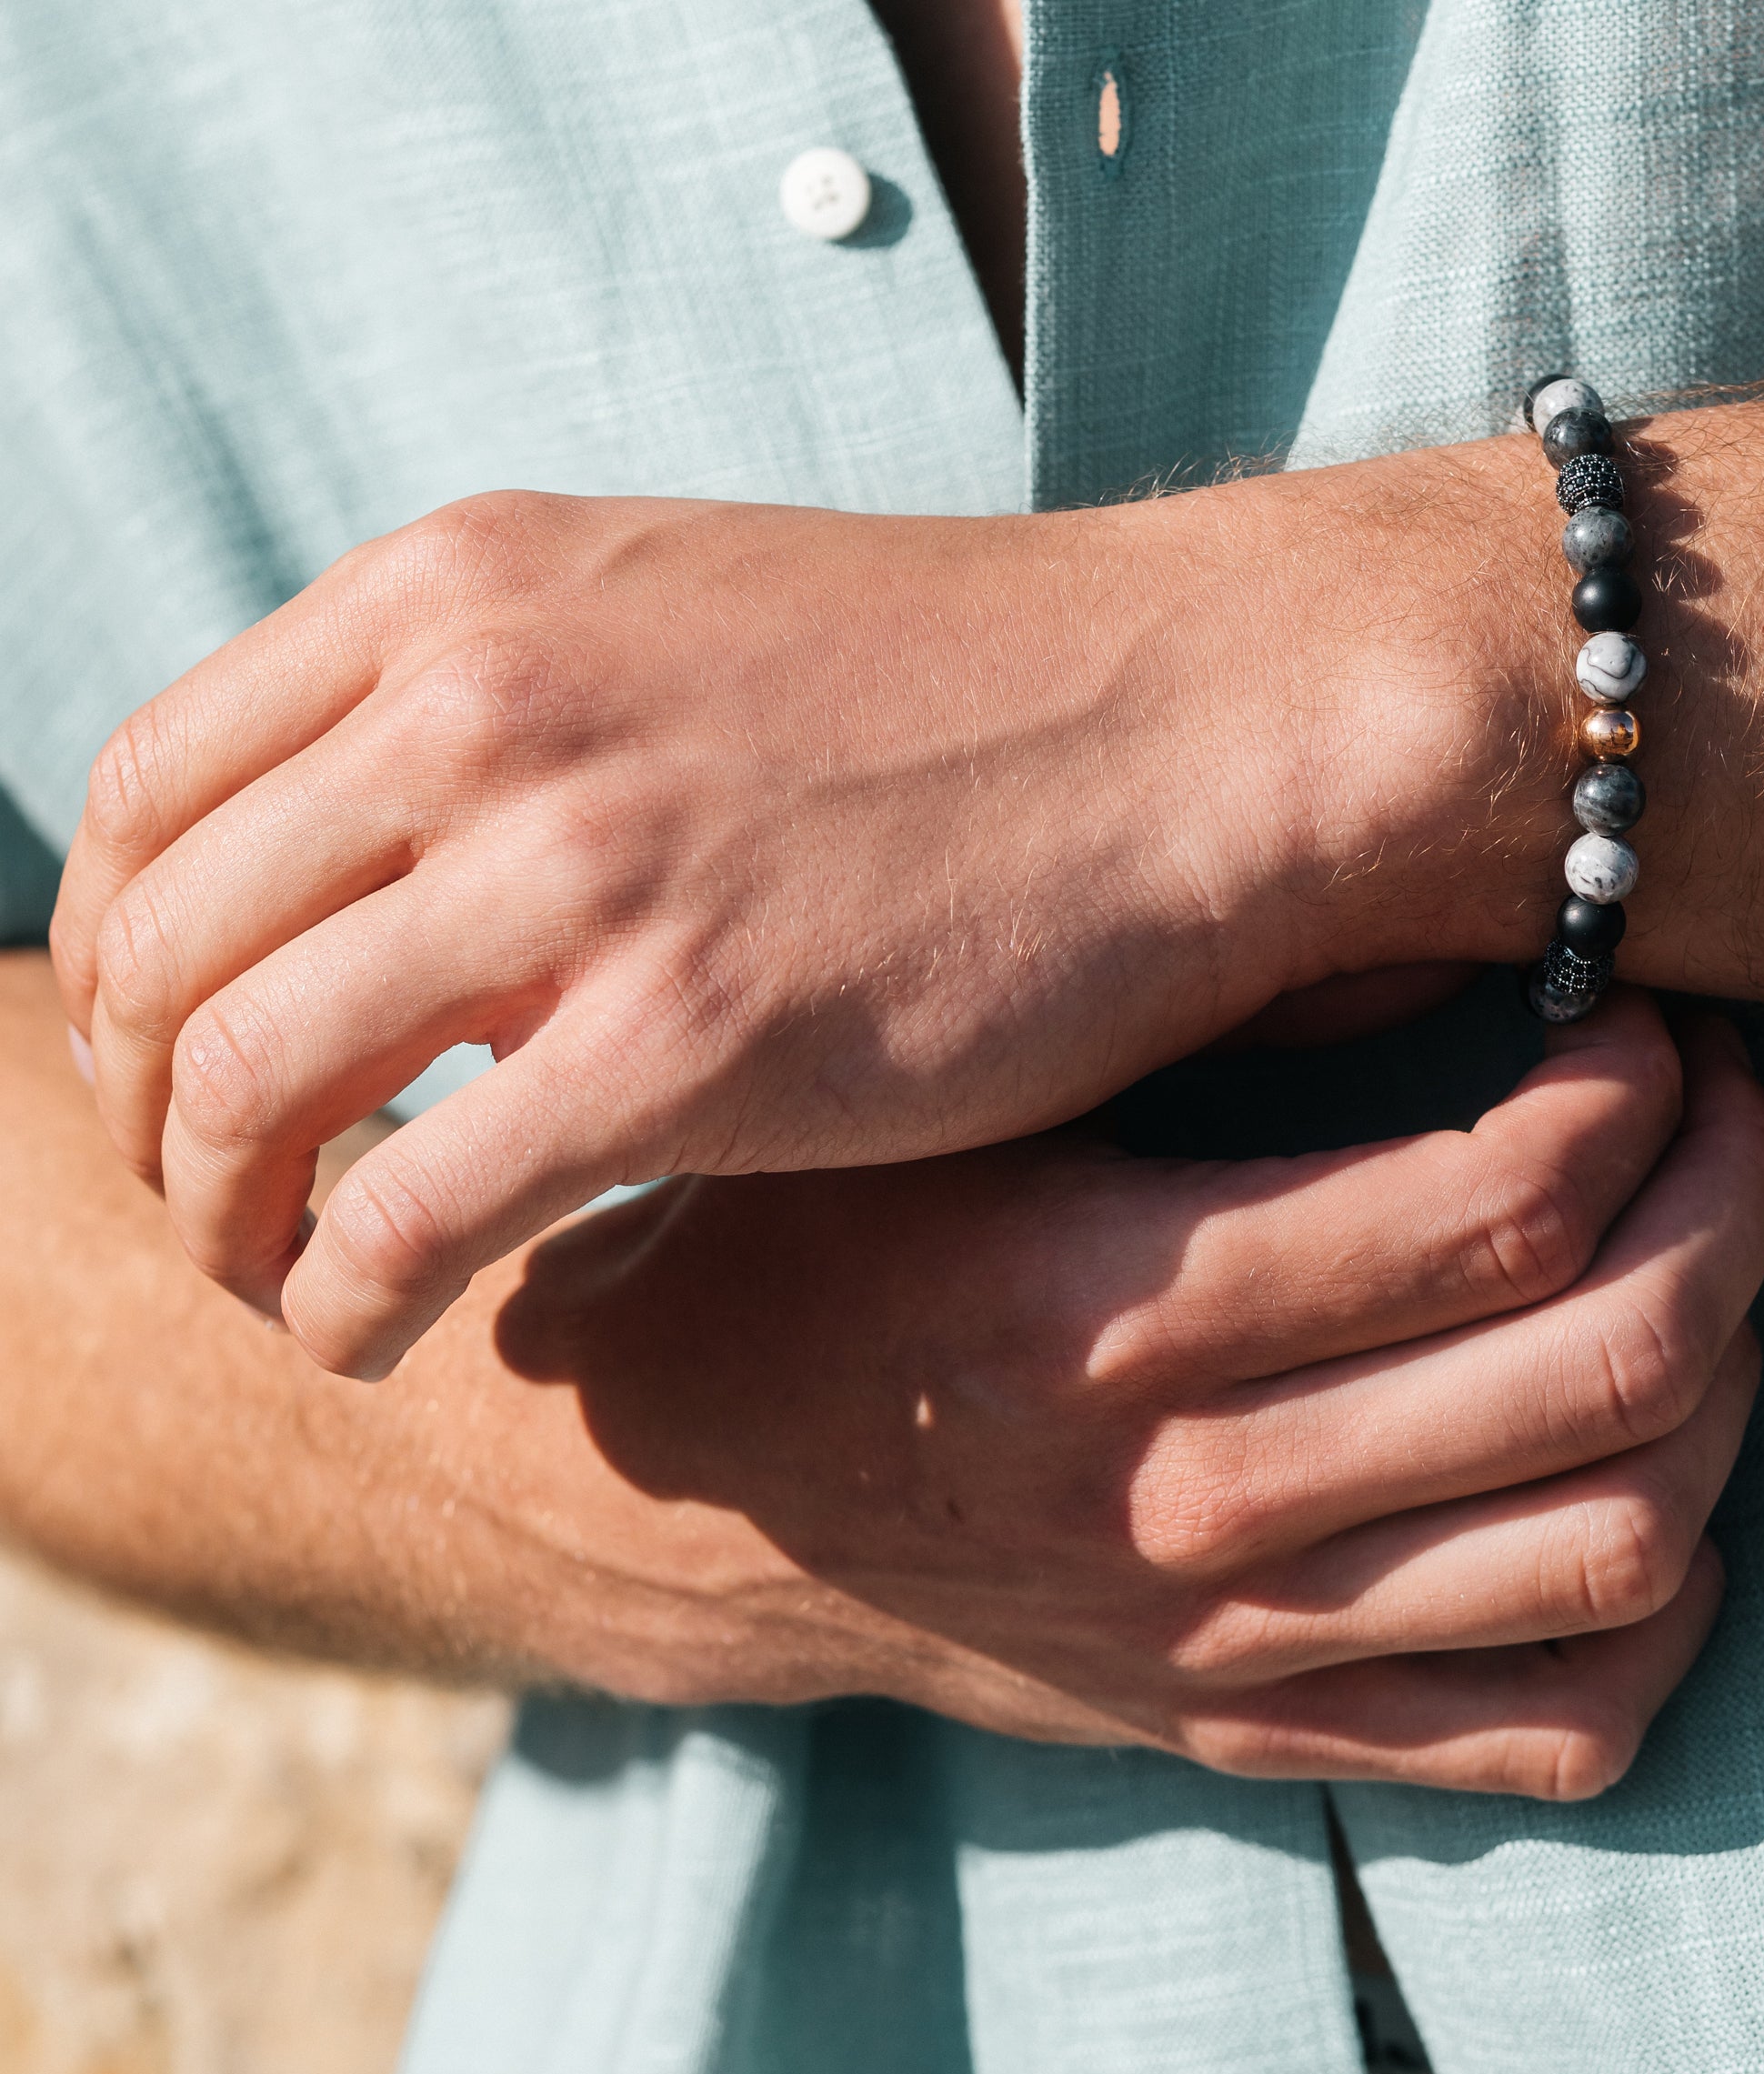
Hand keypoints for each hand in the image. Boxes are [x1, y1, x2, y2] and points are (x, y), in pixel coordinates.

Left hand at [50, 475, 1547, 1378]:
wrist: (1198, 722)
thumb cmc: (973, 693)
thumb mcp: (682, 620)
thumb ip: (503, 709)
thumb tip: (384, 862)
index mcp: (459, 591)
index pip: (147, 786)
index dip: (114, 957)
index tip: (165, 1059)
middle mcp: (475, 707)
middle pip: (159, 950)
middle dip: (142, 1115)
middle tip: (205, 1205)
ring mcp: (570, 872)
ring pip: (241, 1087)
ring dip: (219, 1220)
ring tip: (275, 1285)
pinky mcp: (676, 1042)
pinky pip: (396, 1211)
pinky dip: (335, 1301)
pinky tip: (376, 1340)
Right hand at [494, 991, 1763, 1795]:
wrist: (681, 1499)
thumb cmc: (814, 1245)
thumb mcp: (956, 1097)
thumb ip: (1204, 1016)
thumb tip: (1468, 928)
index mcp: (1110, 1303)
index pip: (1489, 1211)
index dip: (1633, 1095)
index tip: (1642, 1022)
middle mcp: (1187, 1495)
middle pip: (1601, 1370)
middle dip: (1736, 1208)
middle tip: (1730, 1114)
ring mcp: (1229, 1643)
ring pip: (1615, 1549)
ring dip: (1727, 1390)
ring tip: (1697, 1277)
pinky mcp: (1243, 1732)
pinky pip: (1548, 1728)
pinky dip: (1661, 1616)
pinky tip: (1643, 1484)